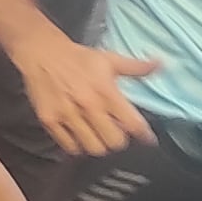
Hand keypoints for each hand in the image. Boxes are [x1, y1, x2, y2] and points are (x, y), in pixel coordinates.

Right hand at [13, 39, 163, 155]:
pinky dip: (77, 145)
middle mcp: (88, 105)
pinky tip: (79, 135)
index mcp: (106, 90)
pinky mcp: (50, 120)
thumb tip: (160, 64)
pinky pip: (69, 146)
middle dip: (119, 139)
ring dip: (99, 144)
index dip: (144, 135)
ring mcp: (68, 115)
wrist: (41, 52)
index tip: (148, 139)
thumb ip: (136, 67)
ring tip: (97, 136)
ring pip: (93, 148)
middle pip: (114, 142)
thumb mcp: (109, 59)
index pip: (133, 123)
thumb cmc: (78, 58)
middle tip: (116, 133)